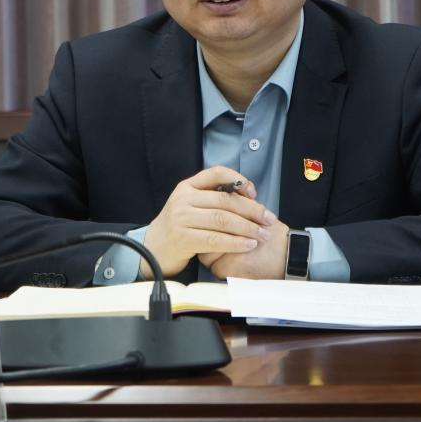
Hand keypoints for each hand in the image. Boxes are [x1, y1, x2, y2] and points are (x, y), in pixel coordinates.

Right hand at [140, 166, 276, 277]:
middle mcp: (183, 198)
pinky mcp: (183, 239)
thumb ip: (212, 198)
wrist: (151, 248)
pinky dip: (236, 243)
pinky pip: (216, 239)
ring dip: (248, 228)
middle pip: (225, 200)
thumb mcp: (190, 205)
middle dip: (252, 210)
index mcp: (187, 186)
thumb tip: (248, 196)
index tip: (254, 193)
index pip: (217, 173)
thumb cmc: (178, 227)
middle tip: (269, 219)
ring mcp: (181, 218)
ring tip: (263, 235)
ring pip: (223, 220)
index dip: (239, 181)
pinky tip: (248, 245)